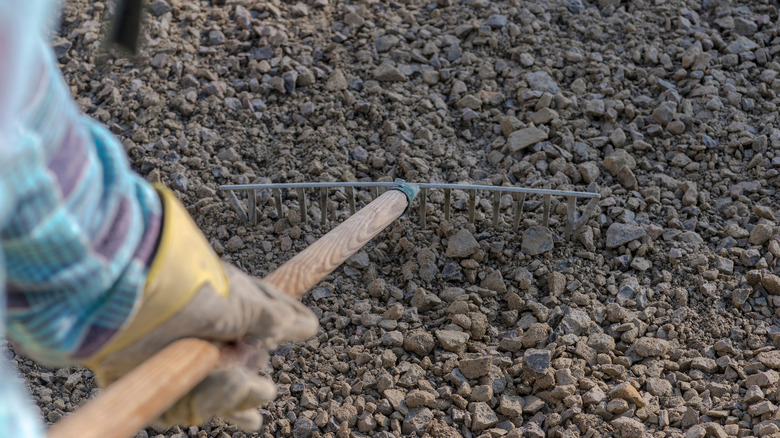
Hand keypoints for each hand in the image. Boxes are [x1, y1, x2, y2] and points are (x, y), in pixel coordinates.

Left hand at [90, 264, 317, 428]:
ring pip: (228, 398)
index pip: (268, 324)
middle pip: (250, 371)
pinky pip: (194, 409)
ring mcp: (187, 366)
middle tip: (246, 366)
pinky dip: (208, 399)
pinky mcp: (163, 388)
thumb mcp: (246, 301)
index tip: (308, 330)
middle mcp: (211, 339)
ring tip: (230, 377)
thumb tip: (310, 326)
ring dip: (237, 392)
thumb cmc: (192, 291)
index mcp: (231, 310)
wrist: (133, 303)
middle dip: (255, 379)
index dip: (289, 328)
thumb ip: (279, 319)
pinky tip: (216, 383)